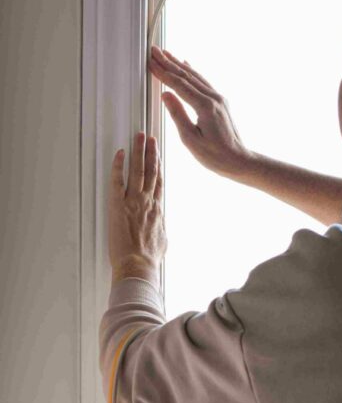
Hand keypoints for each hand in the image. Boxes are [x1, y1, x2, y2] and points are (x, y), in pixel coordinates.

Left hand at [108, 132, 166, 283]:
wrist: (138, 265)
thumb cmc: (148, 258)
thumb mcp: (162, 241)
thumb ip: (160, 228)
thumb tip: (160, 226)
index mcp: (158, 210)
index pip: (159, 182)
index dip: (158, 166)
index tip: (158, 154)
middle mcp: (148, 202)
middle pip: (150, 171)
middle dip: (150, 152)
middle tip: (149, 138)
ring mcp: (133, 202)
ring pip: (138, 171)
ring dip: (139, 152)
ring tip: (139, 137)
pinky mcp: (118, 205)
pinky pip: (118, 181)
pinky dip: (119, 166)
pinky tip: (120, 154)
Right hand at [148, 46, 253, 178]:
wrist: (239, 161)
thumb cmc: (215, 156)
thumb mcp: (191, 139)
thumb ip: (177, 115)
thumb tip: (165, 94)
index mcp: (205, 107)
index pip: (179, 85)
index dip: (163, 73)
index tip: (150, 63)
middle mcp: (214, 98)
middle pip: (187, 76)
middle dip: (169, 62)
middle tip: (154, 51)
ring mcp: (219, 99)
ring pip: (196, 76)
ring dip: (179, 64)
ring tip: (166, 54)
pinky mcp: (221, 103)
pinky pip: (203, 82)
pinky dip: (192, 73)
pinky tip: (187, 65)